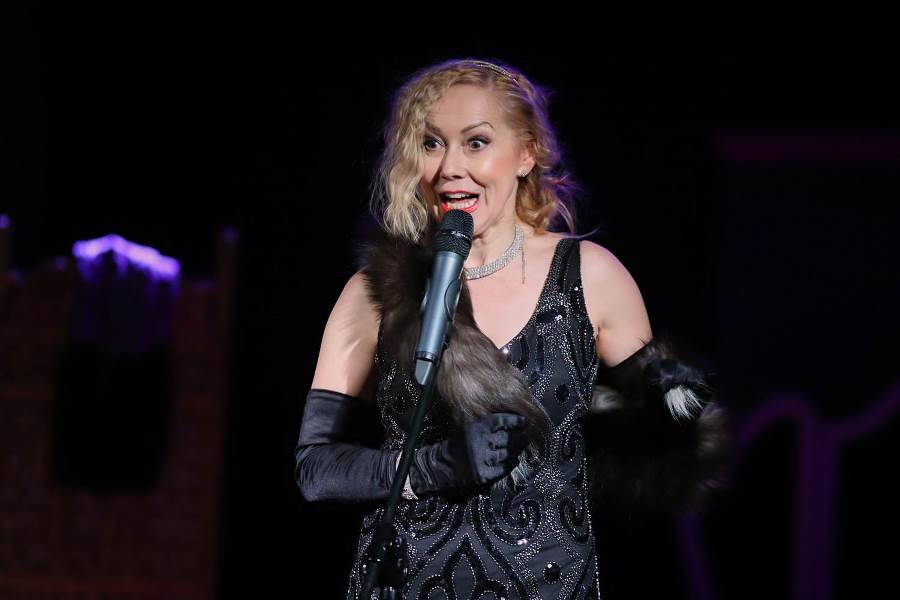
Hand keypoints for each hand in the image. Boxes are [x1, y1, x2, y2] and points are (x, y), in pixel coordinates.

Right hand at [409, 412, 529, 493]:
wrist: (441, 466)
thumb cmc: (458, 445)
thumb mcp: (468, 428)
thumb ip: (487, 425)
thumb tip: (512, 424)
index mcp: (476, 427)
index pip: (500, 420)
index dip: (515, 421)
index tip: (525, 421)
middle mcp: (479, 442)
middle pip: (507, 438)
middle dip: (519, 438)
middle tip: (527, 437)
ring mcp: (481, 459)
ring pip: (507, 454)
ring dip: (515, 452)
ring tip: (519, 449)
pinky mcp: (482, 474)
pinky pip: (503, 469)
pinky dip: (510, 464)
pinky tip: (513, 461)